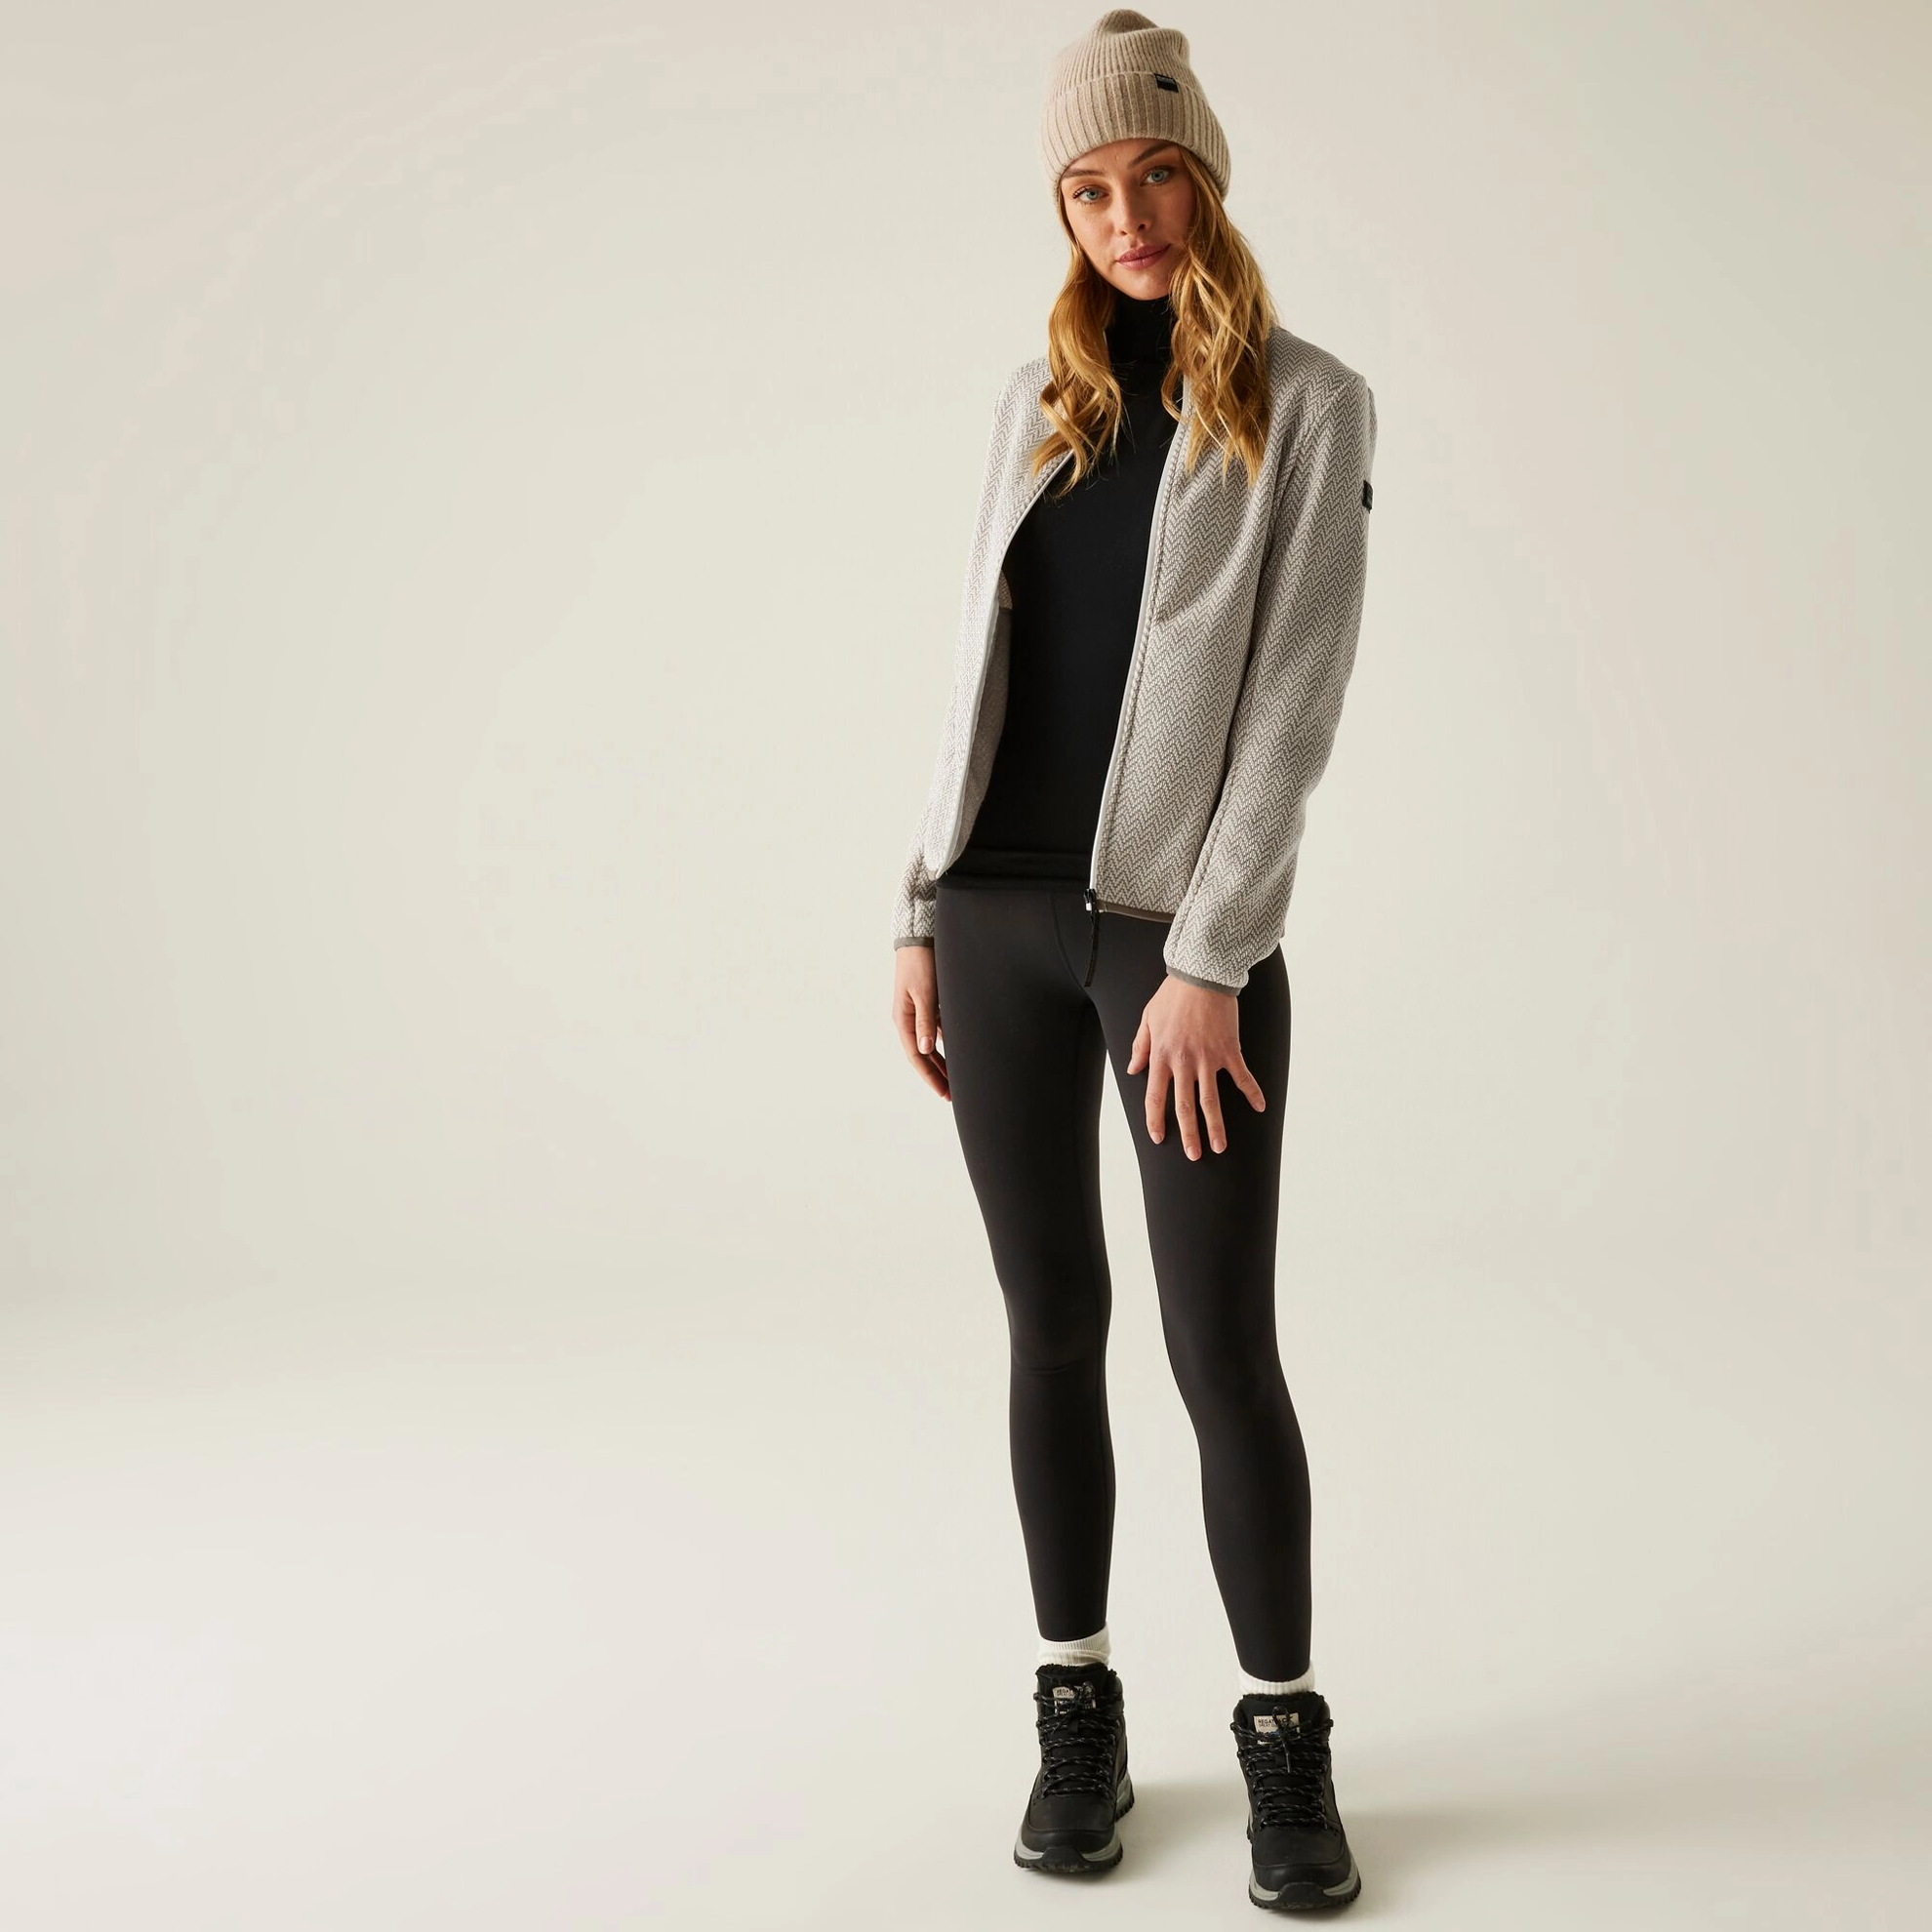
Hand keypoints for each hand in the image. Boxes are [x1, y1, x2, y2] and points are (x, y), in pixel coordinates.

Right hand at [890, 943, 949, 1100]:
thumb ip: (926, 1021)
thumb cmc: (921, 964)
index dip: (930, 1076)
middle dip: (936, 1074)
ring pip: (931, 1044)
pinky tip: (957, 1052)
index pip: (917, 1056)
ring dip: (942, 1062)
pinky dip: (946, 1043)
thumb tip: (925, 1050)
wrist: (920, 938)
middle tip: (951, 1094)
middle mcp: (909, 1019)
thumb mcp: (925, 993)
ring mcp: (919, 1012)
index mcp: (903, 1019)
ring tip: (955, 1079)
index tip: (943, 1092)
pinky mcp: (929, 1004)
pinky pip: (938, 1030)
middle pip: (923, 1054)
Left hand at [1129, 975, 1263, 1157]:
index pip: (1155, 1096)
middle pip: (1185, 1106)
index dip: (1156, 1120)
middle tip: (1194, 1156)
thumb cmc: (1173, 994)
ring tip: (1220, 1147)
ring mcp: (1207, 1058)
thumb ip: (1140, 1046)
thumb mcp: (1148, 1018)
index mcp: (1161, 1056)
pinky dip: (1252, 1092)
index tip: (1159, 1137)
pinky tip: (1260, 1107)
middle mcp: (1183, 1062)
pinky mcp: (1229, 1050)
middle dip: (1189, 1135)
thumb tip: (1134, 1069)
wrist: (1201, 974)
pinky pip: (1241, 1077)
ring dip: (1216, 1126)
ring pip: (1211, 1100)